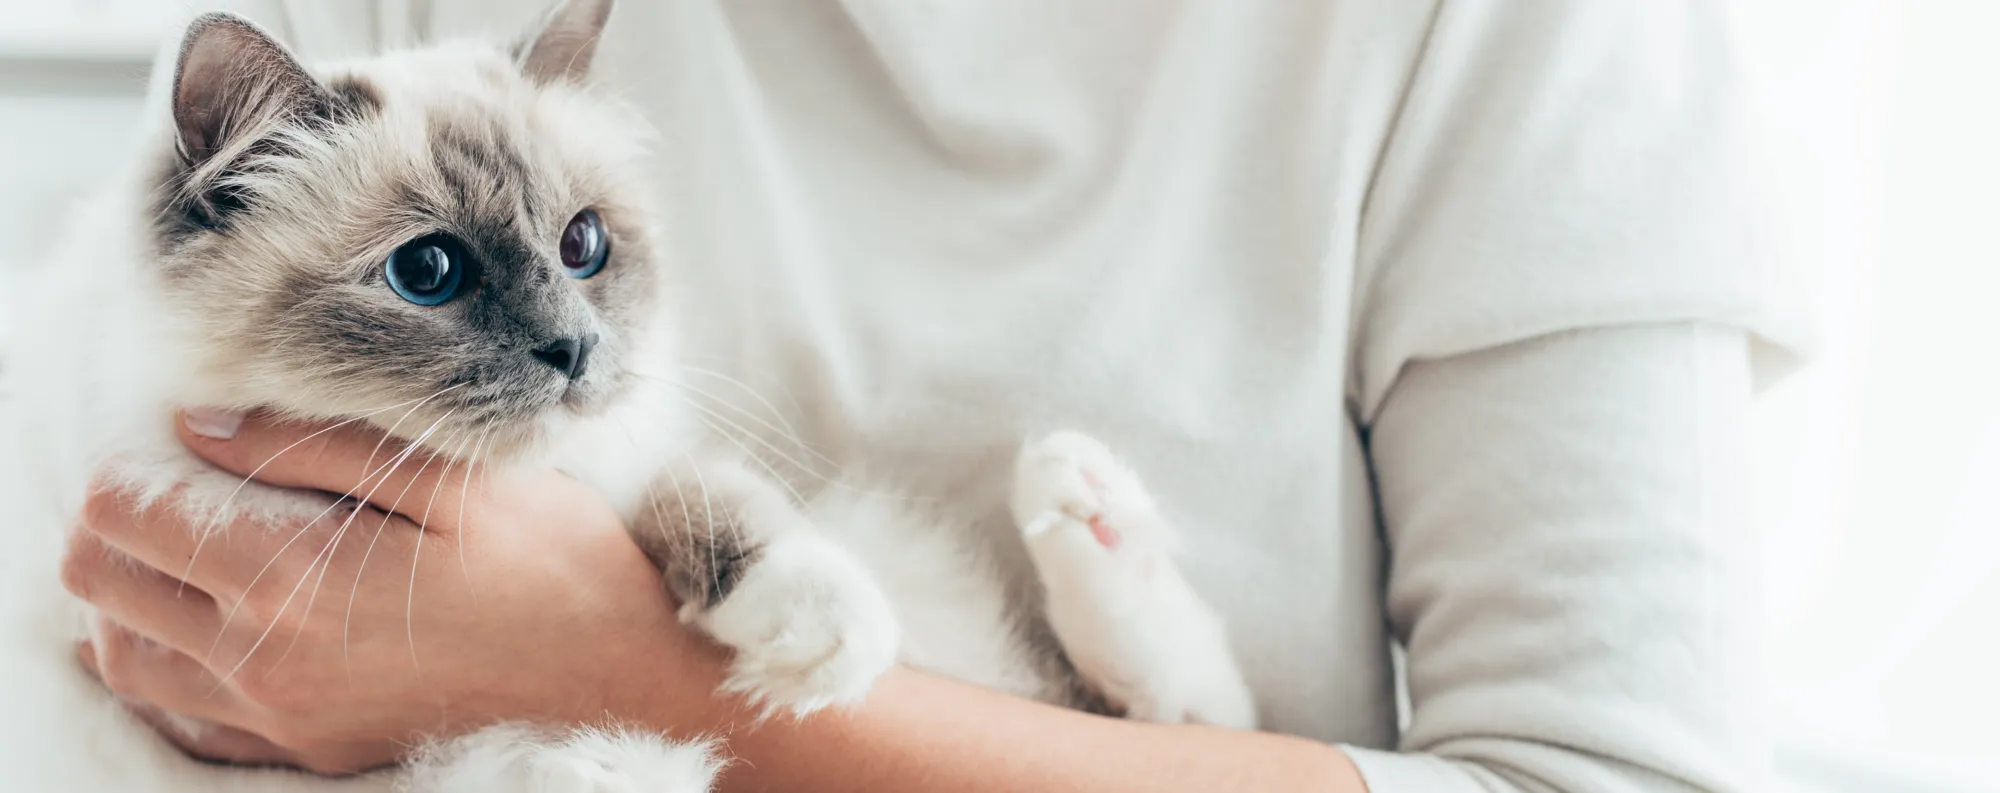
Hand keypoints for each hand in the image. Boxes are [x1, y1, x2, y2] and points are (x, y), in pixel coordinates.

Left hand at [60, 411, 725, 773]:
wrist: (626, 679)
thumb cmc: (558, 565)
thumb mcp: (453, 479)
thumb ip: (316, 447)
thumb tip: (200, 423)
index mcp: (295, 579)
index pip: (129, 515)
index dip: (140, 462)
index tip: (190, 442)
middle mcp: (269, 659)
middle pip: (105, 584)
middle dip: (124, 523)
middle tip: (188, 487)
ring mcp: (285, 715)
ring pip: (128, 658)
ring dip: (138, 596)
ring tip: (197, 552)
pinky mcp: (312, 747)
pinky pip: (185, 719)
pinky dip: (173, 668)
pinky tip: (222, 625)